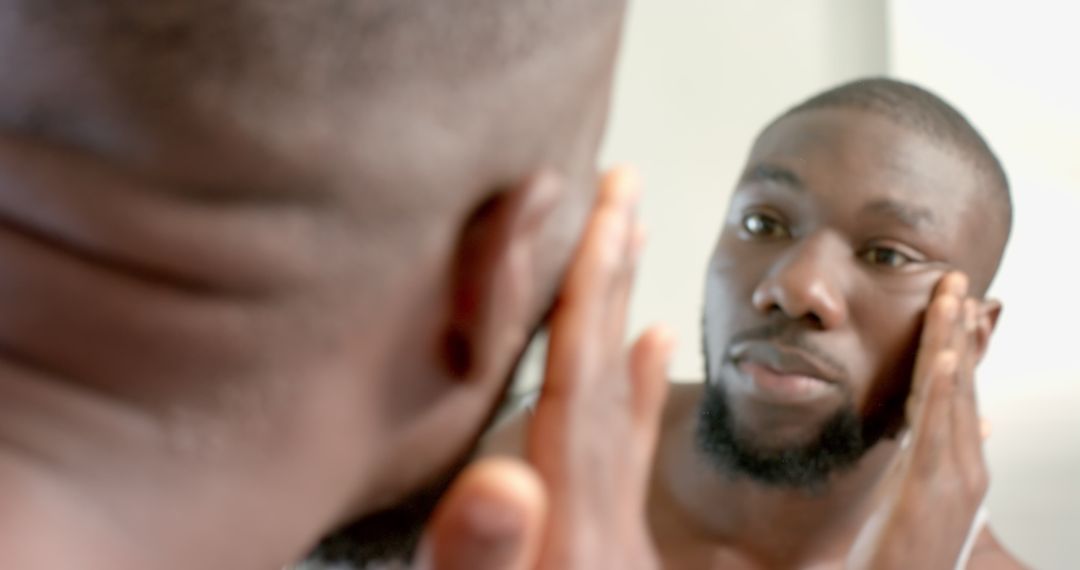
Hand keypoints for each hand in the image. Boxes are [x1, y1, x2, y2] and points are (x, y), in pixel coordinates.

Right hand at [415, 167, 674, 569]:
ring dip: (622, 317)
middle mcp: (604, 518)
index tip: (604, 211)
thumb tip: (501, 483)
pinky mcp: (606, 549)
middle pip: (609, 377)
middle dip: (613, 277)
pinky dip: (638, 390)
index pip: (577, 385)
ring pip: (621, 404)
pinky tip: (654, 343)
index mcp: (570, 525)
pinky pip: (629, 450)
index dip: (586, 296)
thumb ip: (483, 559)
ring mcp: (613, 534)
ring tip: (635, 241)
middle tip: (625, 188)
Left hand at [848, 272, 989, 569]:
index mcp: (962, 462)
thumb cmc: (904, 548)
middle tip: (956, 280)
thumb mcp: (924, 494)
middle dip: (959, 329)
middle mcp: (966, 464)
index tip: (955, 303)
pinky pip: (936, 429)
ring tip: (952, 299)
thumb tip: (976, 419)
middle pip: (963, 383)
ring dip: (952, 343)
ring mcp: (953, 475)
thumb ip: (942, 454)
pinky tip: (943, 357)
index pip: (963, 391)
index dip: (960, 345)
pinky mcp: (930, 486)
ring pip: (954, 395)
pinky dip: (943, 390)